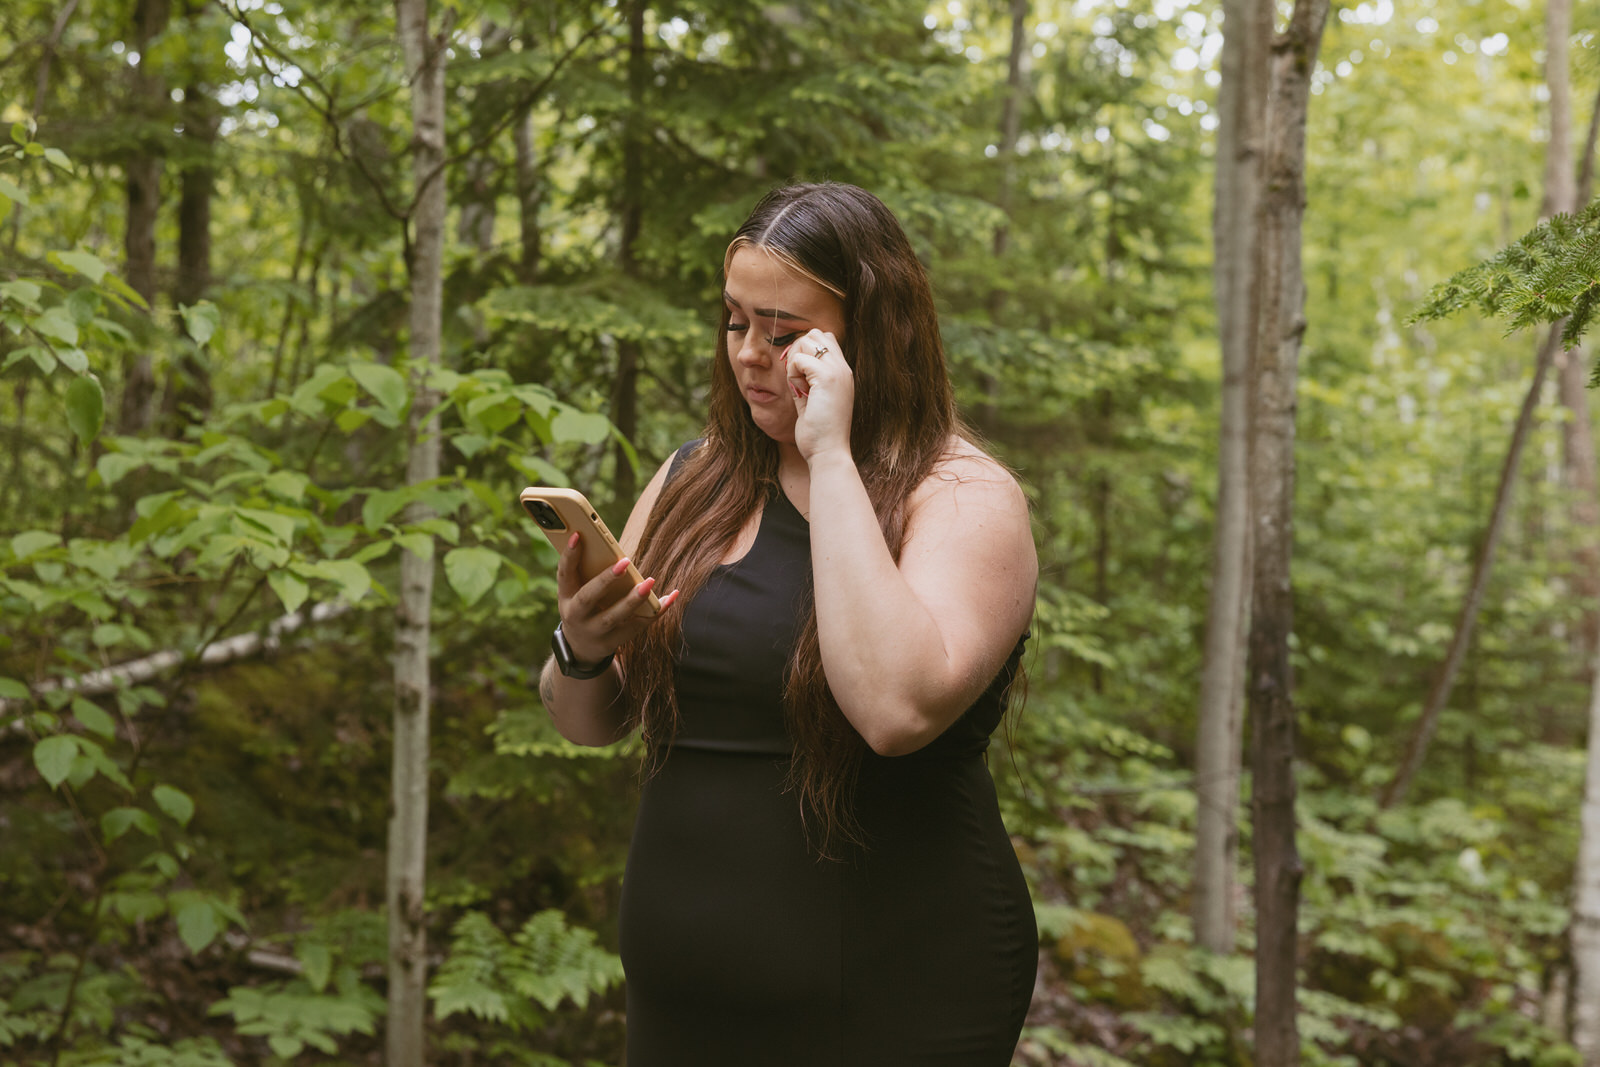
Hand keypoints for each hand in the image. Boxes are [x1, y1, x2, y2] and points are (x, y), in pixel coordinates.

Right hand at [555, 531, 678, 664]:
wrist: (581, 648)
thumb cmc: (583, 606)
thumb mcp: (576, 592)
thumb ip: (587, 571)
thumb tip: (608, 546)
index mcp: (566, 596)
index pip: (564, 574)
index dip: (569, 555)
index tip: (578, 535)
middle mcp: (576, 615)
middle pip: (588, 598)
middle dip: (606, 580)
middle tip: (625, 562)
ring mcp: (594, 631)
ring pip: (614, 617)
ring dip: (633, 600)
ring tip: (650, 582)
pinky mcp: (613, 642)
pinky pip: (637, 626)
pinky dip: (655, 612)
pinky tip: (669, 598)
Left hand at [783, 328, 853, 461]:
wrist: (828, 452)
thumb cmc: (818, 432)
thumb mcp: (812, 401)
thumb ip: (806, 381)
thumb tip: (793, 365)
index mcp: (843, 373)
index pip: (826, 339)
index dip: (806, 351)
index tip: (800, 377)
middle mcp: (843, 368)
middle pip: (815, 334)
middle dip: (798, 351)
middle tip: (797, 380)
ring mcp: (838, 371)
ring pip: (806, 341)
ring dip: (794, 362)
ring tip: (799, 386)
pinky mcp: (827, 378)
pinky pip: (799, 359)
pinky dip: (792, 373)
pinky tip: (799, 392)